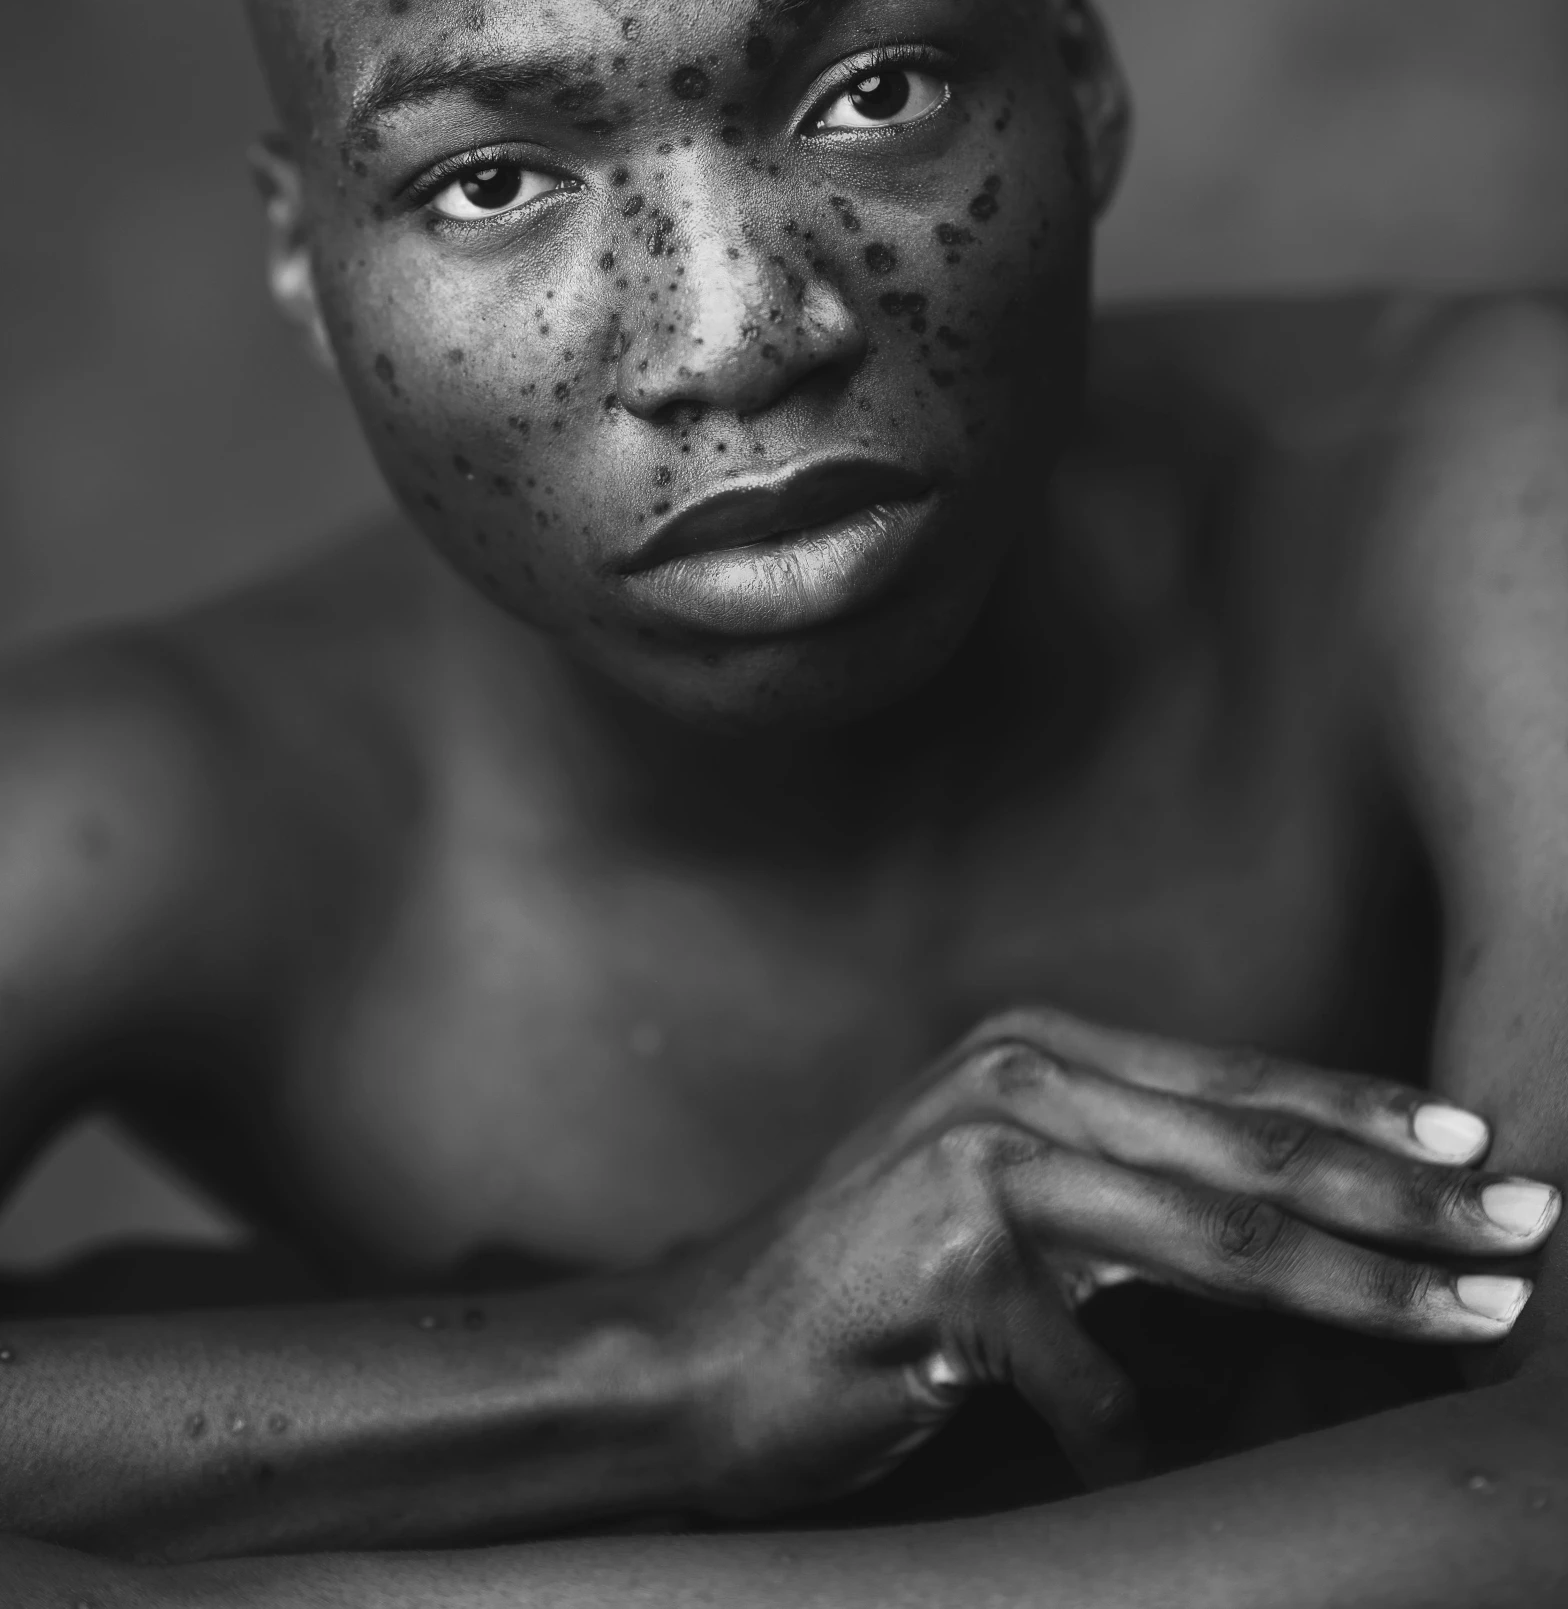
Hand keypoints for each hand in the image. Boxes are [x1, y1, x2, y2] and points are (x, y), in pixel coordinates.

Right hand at [671, 1005, 1559, 1514]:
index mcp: (1038, 1051)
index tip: (1479, 1151)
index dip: (1369, 1116)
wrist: (700, 1350)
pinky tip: (1169, 1482)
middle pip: (1255, 1149)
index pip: (1242, 1085)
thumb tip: (1295, 1207)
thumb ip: (1131, 1177)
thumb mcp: (1010, 1193)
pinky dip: (1151, 1445)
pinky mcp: (952, 1267)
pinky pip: (1102, 1381)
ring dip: (1359, 1286)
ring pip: (1219, 1234)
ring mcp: (981, 1165)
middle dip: (1406, 1197)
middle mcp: (1016, 1080)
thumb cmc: (872, 1286)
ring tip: (1463, 1316)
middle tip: (1523, 1226)